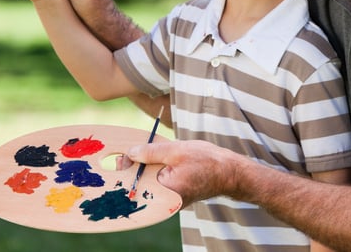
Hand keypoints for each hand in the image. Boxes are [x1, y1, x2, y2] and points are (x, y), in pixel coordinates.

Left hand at [124, 140, 242, 205]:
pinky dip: (154, 174)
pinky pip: (158, 185)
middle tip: (129, 152)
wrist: (230, 172)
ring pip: (149, 184)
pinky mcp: (174, 196)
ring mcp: (170, 201)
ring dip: (145, 170)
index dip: (126, 169)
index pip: (135, 183)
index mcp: (165, 192)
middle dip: (134, 168)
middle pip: (140, 184)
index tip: (120, 157)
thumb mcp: (176, 150)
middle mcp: (166, 201)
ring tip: (142, 155)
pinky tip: (155, 162)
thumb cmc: (207, 161)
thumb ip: (151, 152)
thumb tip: (131, 152)